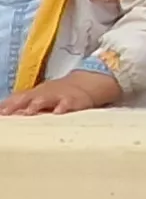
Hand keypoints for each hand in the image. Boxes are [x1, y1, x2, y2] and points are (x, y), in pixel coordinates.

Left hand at [0, 69, 121, 114]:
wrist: (85, 84)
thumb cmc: (56, 94)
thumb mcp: (37, 96)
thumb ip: (20, 103)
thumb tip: (0, 111)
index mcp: (32, 94)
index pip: (16, 99)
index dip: (6, 106)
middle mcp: (42, 94)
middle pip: (26, 99)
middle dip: (15, 106)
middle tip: (5, 114)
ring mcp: (58, 97)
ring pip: (44, 100)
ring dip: (35, 106)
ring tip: (28, 113)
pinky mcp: (73, 101)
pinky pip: (68, 104)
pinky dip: (62, 108)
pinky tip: (58, 113)